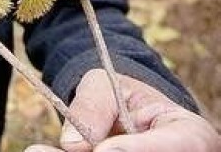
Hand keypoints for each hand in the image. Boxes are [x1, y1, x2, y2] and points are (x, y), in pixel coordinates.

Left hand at [25, 69, 220, 151]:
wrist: (122, 114)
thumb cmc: (119, 95)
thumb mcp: (105, 85)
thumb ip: (93, 106)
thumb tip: (73, 145)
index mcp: (190, 133)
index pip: (176, 145)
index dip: (137, 151)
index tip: (103, 150)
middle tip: (62, 149)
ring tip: (40, 151)